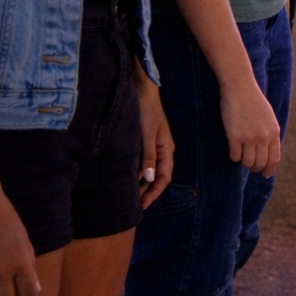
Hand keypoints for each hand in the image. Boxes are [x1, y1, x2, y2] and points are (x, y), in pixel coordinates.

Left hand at [134, 61, 173, 207]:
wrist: (142, 90)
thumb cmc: (146, 111)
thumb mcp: (147, 134)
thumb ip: (149, 156)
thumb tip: (150, 179)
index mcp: (167, 149)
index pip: (165, 177)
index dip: (155, 193)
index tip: (143, 205)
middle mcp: (163, 149)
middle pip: (159, 176)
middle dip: (148, 191)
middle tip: (134, 205)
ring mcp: (155, 145)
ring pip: (151, 170)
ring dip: (143, 183)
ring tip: (130, 195)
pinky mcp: (147, 141)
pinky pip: (145, 162)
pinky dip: (139, 172)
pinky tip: (128, 176)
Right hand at [219, 79, 280, 176]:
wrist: (240, 88)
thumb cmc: (253, 101)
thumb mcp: (268, 117)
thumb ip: (269, 133)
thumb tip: (268, 153)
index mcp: (274, 131)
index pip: (274, 158)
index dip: (270, 169)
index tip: (266, 174)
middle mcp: (263, 136)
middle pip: (260, 163)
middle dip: (256, 167)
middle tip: (252, 166)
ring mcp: (249, 137)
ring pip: (247, 162)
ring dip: (244, 162)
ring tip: (242, 155)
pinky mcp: (234, 137)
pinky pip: (234, 156)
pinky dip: (234, 156)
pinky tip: (233, 150)